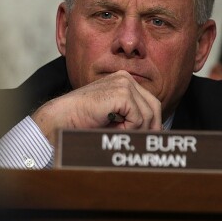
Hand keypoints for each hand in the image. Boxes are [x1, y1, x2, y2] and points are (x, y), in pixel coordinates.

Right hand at [32, 71, 161, 146]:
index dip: (152, 121)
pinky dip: (129, 128)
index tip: (149, 136)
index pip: (150, 102)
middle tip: (144, 142)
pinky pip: (139, 118)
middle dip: (151, 126)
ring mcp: (124, 84)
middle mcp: (125, 78)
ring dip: (136, 130)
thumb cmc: (84, 119)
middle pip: (154, 106)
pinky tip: (113, 127)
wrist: (64, 116)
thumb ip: (132, 116)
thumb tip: (157, 129)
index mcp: (123, 80)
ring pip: (148, 114)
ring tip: (118, 133)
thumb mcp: (113, 114)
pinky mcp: (122, 94)